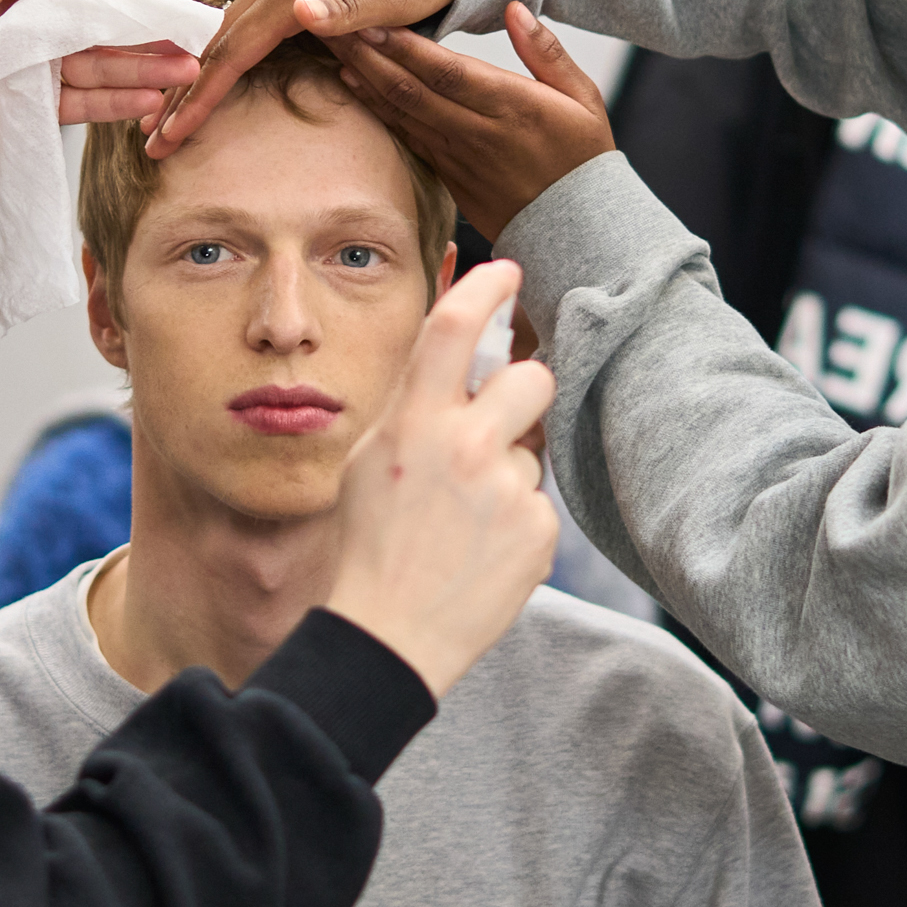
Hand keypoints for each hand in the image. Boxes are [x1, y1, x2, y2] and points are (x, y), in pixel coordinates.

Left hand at [0, 0, 200, 201]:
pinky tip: (150, 99)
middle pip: (91, 26)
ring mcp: (29, 72)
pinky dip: (116, 102)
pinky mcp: (32, 111)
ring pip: (96, 65)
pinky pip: (83, 103)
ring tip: (184, 72)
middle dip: (138, 32)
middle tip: (186, 36)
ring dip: (141, 69)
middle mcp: (20, 29)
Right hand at [145, 0, 454, 156]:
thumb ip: (353, 5)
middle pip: (214, 44)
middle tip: (153, 144)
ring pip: (220, 35)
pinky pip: (237, 25)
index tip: (173, 135)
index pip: (235, 50)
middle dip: (180, 96)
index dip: (201, 96)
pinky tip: (198, 83)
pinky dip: (212, 59)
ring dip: (189, 80)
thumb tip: (301, 14)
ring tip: (164, 123)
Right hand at [328, 260, 558, 700]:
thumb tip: (458, 364)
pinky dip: (516, 524)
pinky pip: (538, 505)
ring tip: (466, 522)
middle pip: (533, 379)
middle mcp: (465, 447)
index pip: (453, 328)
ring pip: (533, 452)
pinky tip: (480, 554)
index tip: (508, 269)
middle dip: (525, 392)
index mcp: (414, 424)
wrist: (386, 637)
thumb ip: (415, 410)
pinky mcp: (538, 533)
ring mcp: (507, 491)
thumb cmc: (368, 547)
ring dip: (509, 473)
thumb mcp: (370, 463)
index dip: (485, 288)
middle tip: (499, 424)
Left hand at [338, 1, 614, 240]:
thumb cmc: (584, 157)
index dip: (406, 49)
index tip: (372, 21)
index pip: (449, 73)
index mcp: (514, 108)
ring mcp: (460, 157)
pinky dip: (377, 109)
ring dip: (365, 79)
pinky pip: (407, 137)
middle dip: (370, 56)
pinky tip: (352, 86)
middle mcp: (480, 133)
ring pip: (403, 113)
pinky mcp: (449, 176)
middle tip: (332, 26)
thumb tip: (515, 8)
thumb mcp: (583, 99)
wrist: (578, 228)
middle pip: (413, 90)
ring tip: (332, 46)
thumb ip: (547, 52)